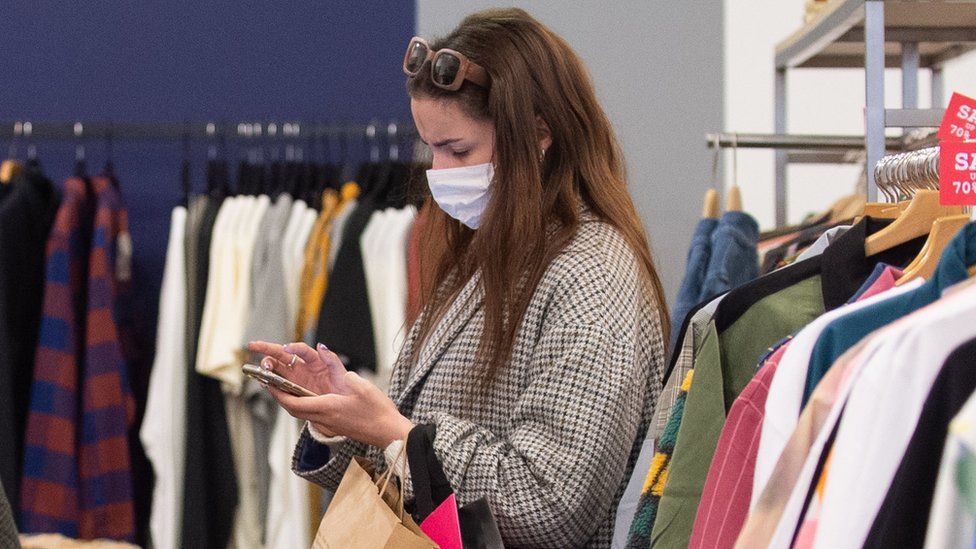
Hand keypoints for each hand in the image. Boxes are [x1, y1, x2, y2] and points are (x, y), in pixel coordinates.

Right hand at [246, 341, 348, 395]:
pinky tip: (263, 382)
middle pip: (281, 353)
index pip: (301, 350)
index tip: (286, 348)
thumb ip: (331, 358)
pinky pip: (275, 383)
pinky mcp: (289, 388)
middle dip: (266, 348)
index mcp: (313, 359)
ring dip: (266, 366)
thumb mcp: (340, 372)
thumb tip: (321, 345)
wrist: (339, 404)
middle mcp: (301, 365)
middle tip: (254, 347)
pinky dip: (267, 382)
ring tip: (261, 369)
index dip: (293, 347)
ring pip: (275, 367)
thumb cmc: (340, 386)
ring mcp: (293, 377)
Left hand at [266, 370, 413, 447]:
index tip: (267, 381)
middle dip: (279, 394)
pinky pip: (311, 413)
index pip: (293, 402)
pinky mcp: (333, 425)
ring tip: (282, 385)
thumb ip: (342, 372)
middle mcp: (323, 418)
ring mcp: (328, 424)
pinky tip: (304, 394)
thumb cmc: (377, 412)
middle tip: (269, 380)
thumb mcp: (361, 386)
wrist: (389, 433)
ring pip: (301, 411)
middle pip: (293, 408)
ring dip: (290, 399)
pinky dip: (302, 403)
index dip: (278, 393)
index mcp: (327, 408)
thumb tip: (329, 360)